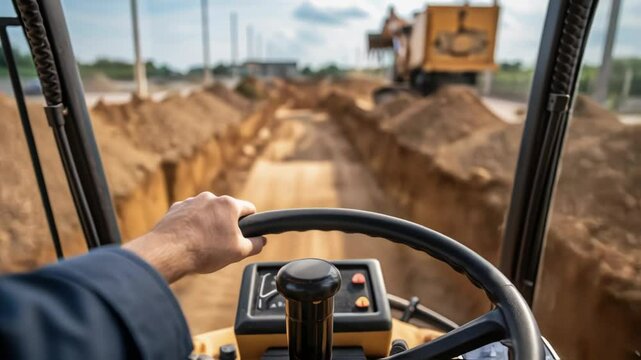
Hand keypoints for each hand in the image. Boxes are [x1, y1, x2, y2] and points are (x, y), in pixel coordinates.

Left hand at [123, 192, 265, 282]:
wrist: (168, 252)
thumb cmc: (205, 250)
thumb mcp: (238, 252)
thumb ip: (255, 244)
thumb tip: (261, 241)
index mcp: (228, 204)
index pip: (249, 209)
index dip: (252, 222)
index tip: (247, 233)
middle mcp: (210, 198)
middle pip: (226, 211)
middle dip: (226, 225)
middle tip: (222, 244)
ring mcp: (191, 202)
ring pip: (206, 213)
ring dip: (208, 224)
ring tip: (202, 244)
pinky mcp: (175, 209)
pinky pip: (189, 216)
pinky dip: (191, 226)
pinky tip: (188, 241)